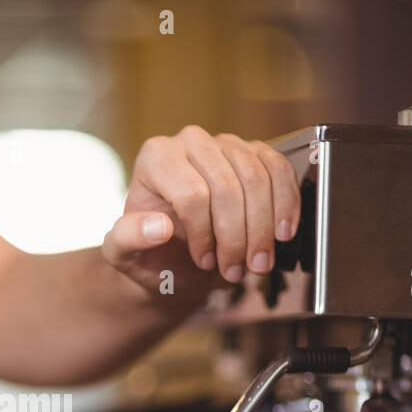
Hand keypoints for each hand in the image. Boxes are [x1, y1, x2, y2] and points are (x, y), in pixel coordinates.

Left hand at [103, 125, 300, 297]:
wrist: (178, 259)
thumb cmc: (151, 255)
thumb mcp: (124, 256)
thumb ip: (127, 239)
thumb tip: (158, 227)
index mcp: (155, 158)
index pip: (192, 194)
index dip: (204, 234)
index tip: (204, 261)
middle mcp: (190, 142)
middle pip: (229, 188)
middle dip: (238, 238)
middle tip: (236, 269)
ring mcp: (226, 144)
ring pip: (259, 180)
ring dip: (264, 229)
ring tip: (257, 261)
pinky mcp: (255, 152)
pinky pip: (279, 169)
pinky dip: (286, 206)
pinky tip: (281, 233)